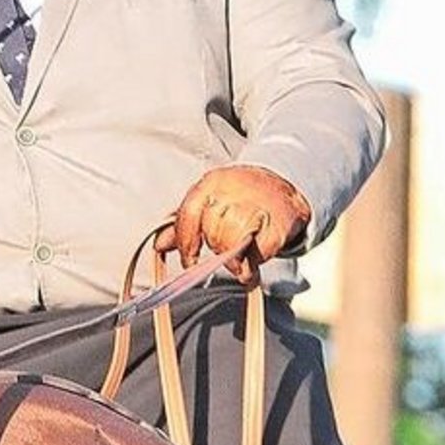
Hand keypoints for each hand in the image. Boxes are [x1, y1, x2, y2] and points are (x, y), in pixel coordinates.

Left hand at [156, 165, 310, 288]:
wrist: (285, 182)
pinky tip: (254, 258)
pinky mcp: (280, 222)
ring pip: (235, 240)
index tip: (189, 262)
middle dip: (215, 248)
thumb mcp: (209, 201)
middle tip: (222, 255)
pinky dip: (255, 261)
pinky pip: (260, 249)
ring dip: (234, 258)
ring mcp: (258, 205)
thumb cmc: (239, 196)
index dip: (187, 243)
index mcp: (211, 183)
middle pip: (212, 230)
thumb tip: (159, 245)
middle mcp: (233, 190)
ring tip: (239, 260)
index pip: (190, 214)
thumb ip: (183, 224)